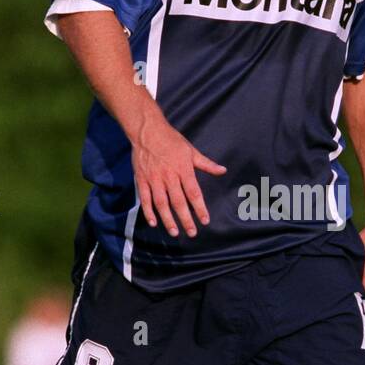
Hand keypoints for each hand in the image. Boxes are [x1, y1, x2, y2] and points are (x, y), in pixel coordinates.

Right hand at [133, 117, 226, 236]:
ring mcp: (154, 179)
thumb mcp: (191, 150)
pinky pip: (145, 199)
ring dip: (168, 219)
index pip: (194, 193)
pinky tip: (153, 222)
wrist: (147, 131)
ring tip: (174, 232)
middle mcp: (169, 176)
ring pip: (161, 204)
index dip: (200, 208)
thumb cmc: (171, 140)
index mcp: (183, 169)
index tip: (205, 220)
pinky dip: (148, 212)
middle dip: (186, 219)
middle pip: (178, 202)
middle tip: (192, 233)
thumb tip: (223, 170)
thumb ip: (206, 164)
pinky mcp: (142, 180)